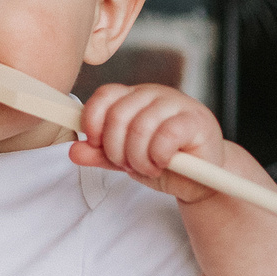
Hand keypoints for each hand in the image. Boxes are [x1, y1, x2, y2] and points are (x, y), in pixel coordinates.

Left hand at [72, 83, 223, 203]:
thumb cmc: (164, 163)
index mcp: (134, 98)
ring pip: (140, 127)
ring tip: (148, 168)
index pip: (105, 95)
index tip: (97, 145)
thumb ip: (100, 155)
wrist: (202, 180)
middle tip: (128, 165)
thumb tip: (74, 151)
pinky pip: (166, 136)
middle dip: (116, 149)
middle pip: (118, 114)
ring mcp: (176, 104)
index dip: (93, 121)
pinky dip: (158, 156)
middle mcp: (153, 94)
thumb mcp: (125, 161)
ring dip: (138, 158)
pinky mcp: (196, 120)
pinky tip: (163, 163)